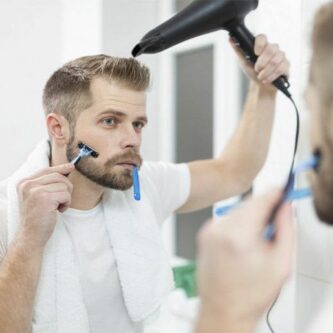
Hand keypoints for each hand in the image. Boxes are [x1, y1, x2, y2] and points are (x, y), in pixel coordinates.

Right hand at [17, 163, 74, 251]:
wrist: (31, 236)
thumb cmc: (38, 217)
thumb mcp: (39, 197)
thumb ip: (48, 183)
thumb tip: (69, 167)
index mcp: (24, 183)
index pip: (47, 170)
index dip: (61, 168)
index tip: (71, 167)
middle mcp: (28, 185)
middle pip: (58, 176)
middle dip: (66, 187)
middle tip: (61, 200)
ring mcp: (35, 191)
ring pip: (64, 185)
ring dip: (66, 197)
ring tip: (57, 207)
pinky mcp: (45, 199)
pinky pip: (66, 195)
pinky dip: (66, 203)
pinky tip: (59, 211)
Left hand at [196, 190, 293, 330]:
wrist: (222, 311)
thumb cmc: (249, 295)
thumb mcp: (280, 263)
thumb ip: (285, 229)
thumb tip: (285, 208)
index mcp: (239, 235)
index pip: (259, 201)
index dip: (274, 195)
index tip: (281, 193)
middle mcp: (220, 229)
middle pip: (246, 204)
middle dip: (261, 208)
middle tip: (272, 222)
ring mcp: (208, 232)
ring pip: (235, 211)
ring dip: (248, 217)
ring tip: (254, 241)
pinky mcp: (203, 235)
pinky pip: (224, 220)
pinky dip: (235, 224)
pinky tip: (240, 243)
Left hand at [230, 34, 289, 89]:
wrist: (261, 85)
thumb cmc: (253, 71)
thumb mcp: (244, 62)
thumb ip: (238, 50)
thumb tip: (230, 39)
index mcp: (262, 45)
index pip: (262, 37)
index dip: (260, 44)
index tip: (256, 53)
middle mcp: (273, 48)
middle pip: (271, 49)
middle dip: (262, 62)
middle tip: (257, 69)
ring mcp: (281, 56)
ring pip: (276, 60)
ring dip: (266, 71)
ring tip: (260, 77)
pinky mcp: (286, 65)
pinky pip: (281, 68)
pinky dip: (271, 76)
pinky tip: (266, 79)